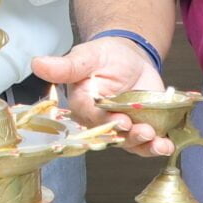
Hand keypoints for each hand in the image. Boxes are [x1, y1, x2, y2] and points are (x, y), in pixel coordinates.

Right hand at [33, 36, 169, 152]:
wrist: (129, 58)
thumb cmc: (103, 56)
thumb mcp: (86, 56)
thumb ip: (65, 66)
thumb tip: (36, 63)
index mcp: (82, 105)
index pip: (90, 117)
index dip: (104, 121)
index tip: (120, 120)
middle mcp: (100, 122)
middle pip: (112, 135)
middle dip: (128, 136)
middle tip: (141, 130)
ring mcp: (122, 128)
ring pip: (130, 144)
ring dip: (144, 145)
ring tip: (158, 141)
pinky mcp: (140, 129)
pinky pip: (147, 144)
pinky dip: (158, 146)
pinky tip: (166, 144)